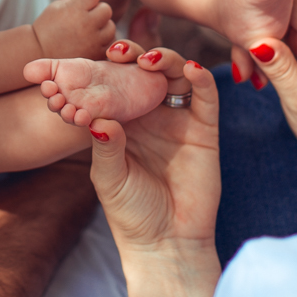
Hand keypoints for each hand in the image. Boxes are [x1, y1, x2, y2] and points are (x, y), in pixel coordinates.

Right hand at [32, 0, 115, 59]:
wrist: (38, 53)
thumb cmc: (48, 27)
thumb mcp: (58, 6)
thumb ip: (79, 1)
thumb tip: (98, 1)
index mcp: (75, 9)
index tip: (77, 6)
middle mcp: (87, 24)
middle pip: (106, 9)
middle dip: (96, 13)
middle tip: (83, 20)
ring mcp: (94, 41)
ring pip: (111, 27)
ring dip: (101, 28)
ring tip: (85, 33)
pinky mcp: (97, 55)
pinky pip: (109, 43)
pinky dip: (101, 43)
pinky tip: (88, 43)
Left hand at [90, 43, 220, 249]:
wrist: (164, 244)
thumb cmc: (130, 212)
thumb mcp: (108, 177)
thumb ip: (105, 145)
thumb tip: (98, 118)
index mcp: (122, 120)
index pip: (114, 82)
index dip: (105, 66)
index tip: (91, 56)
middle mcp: (150, 114)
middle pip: (144, 72)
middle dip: (133, 55)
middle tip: (119, 51)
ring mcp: (178, 120)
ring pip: (175, 76)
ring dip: (164, 60)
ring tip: (149, 61)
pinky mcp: (204, 131)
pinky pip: (206, 98)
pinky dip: (200, 79)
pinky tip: (190, 70)